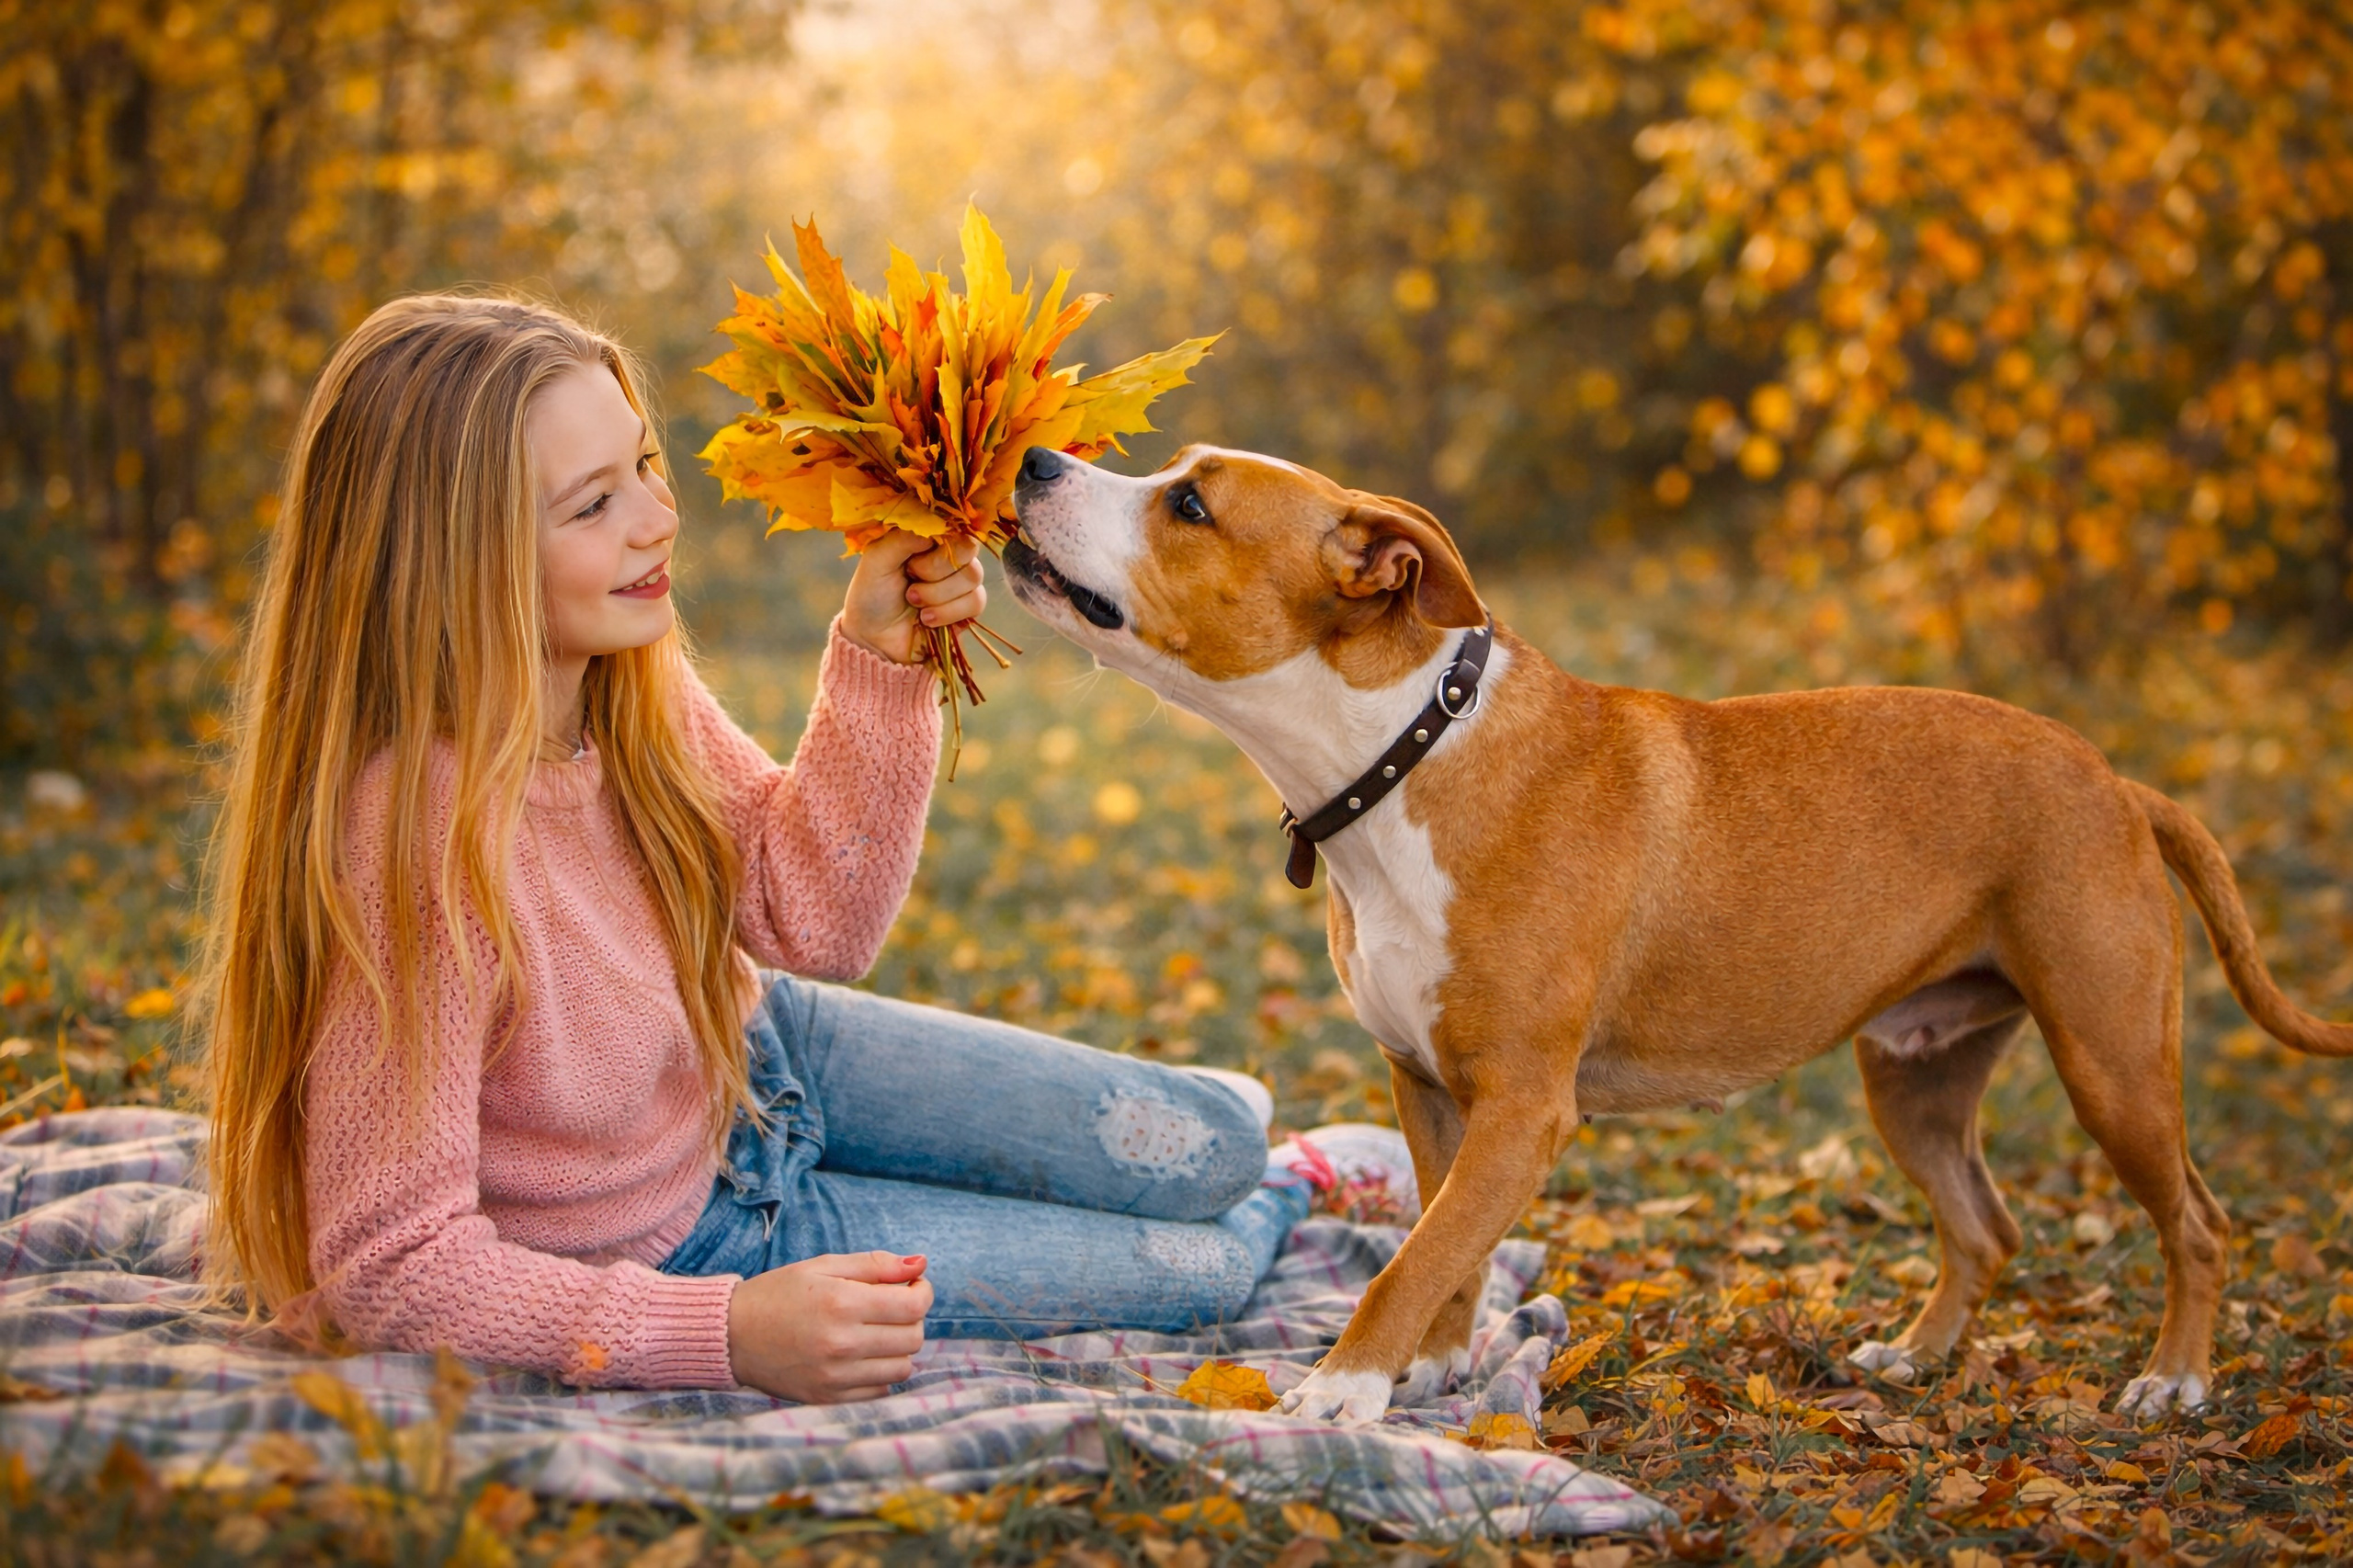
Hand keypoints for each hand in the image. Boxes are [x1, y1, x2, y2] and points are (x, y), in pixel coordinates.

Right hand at [726, 1251, 932, 1401]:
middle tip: (893, 1306)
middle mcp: (842, 1344)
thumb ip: (875, 1264)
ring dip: (899, 1347)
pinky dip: (880, 1371)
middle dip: (912, 1317)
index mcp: (842, 1304)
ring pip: (902, 1367)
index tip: (912, 1285)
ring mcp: (836, 1376)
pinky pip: (880, 1389)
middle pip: (913, 1338)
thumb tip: (921, 1263)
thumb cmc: (779, 1294)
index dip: (923, 1292)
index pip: (914, 1305)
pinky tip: (862, 1354)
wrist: (732, 1335)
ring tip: (878, 1331)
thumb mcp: (824, 1266)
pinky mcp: (828, 1398)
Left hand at [841, 531, 987, 664]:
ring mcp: (959, 583)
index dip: (940, 541)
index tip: (916, 555)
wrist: (873, 639)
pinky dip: (948, 612)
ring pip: (973, 577)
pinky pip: (976, 602)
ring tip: (914, 602)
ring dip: (938, 594)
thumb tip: (935, 529)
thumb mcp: (877, 559)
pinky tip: (926, 619)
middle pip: (968, 550)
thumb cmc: (871, 595)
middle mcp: (947, 557)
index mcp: (927, 538)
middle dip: (935, 570)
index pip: (953, 525)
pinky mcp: (967, 609)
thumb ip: (903, 538)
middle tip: (911, 580)